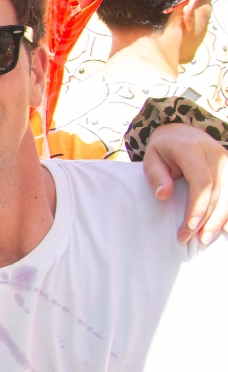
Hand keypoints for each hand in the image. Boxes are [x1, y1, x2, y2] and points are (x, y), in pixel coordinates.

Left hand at [141, 123, 227, 245]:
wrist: (183, 132)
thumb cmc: (164, 148)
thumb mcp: (151, 157)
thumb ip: (157, 176)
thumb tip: (163, 196)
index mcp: (193, 150)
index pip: (202, 182)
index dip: (198, 207)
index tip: (189, 227)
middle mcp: (215, 154)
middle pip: (218, 192)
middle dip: (206, 219)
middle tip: (192, 238)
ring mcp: (227, 161)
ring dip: (220, 219)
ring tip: (206, 238)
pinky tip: (224, 228)